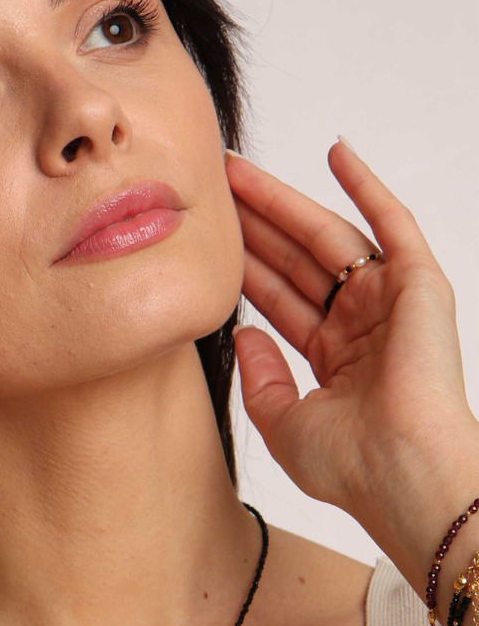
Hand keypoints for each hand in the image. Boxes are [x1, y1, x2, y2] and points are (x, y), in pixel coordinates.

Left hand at [224, 140, 477, 546]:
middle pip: (295, 259)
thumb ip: (261, 379)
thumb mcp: (282, 423)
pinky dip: (367, 185)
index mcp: (337, 359)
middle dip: (252, 223)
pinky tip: (335, 152)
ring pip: (328, 236)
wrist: (401, 473)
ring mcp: (391, 302)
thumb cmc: (351, 464)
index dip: (242, 264)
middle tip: (211, 186)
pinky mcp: (420, 284)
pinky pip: (393, 222)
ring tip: (236, 171)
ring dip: (284, 200)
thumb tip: (242, 334)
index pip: (278, 297)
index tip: (205, 237)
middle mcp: (363, 325)